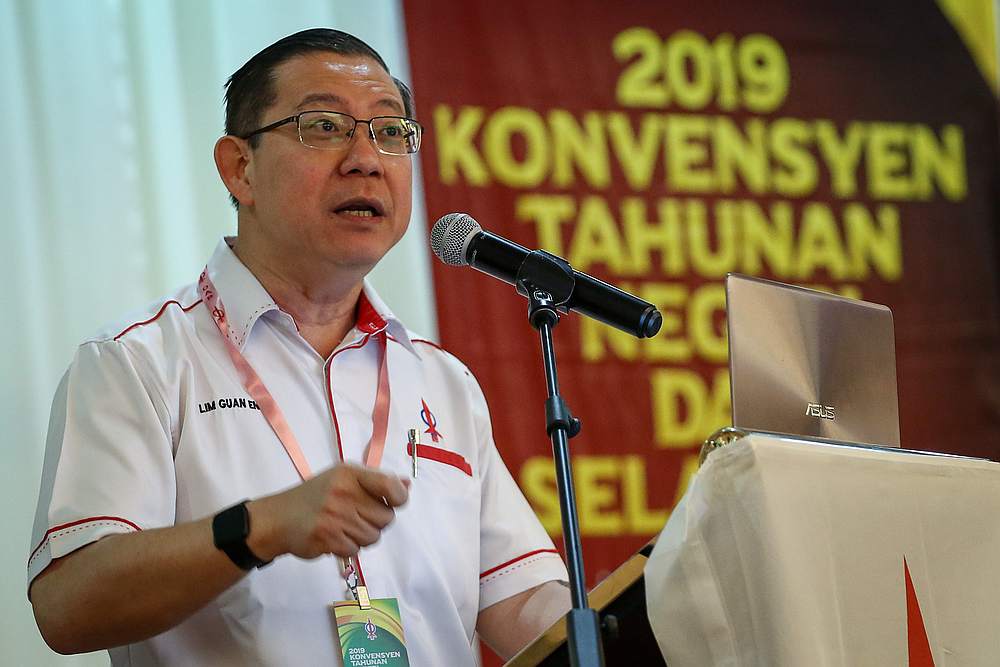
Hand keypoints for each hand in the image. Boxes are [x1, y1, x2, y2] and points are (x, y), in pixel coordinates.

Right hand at [248, 464, 409, 560]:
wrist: (278, 518)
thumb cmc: (316, 496)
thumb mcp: (343, 479)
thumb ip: (376, 483)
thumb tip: (407, 485)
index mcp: (350, 473)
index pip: (389, 486)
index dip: (398, 498)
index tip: (392, 503)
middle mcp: (344, 492)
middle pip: (386, 518)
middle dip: (375, 522)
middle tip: (356, 517)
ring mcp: (336, 516)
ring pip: (373, 536)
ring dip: (361, 537)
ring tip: (343, 527)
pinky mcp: (328, 538)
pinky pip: (355, 550)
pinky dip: (347, 548)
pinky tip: (334, 537)